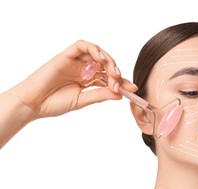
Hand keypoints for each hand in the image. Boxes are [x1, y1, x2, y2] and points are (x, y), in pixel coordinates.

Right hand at [13, 40, 135, 118]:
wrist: (33, 104)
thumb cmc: (55, 103)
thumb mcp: (83, 100)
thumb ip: (100, 95)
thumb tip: (120, 94)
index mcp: (88, 81)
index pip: (109, 78)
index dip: (122, 82)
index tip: (133, 89)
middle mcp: (84, 69)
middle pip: (106, 65)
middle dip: (116, 72)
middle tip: (119, 83)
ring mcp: (75, 62)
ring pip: (98, 52)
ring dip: (109, 61)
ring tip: (113, 73)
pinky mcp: (66, 55)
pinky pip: (83, 45)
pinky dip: (95, 50)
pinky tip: (101, 60)